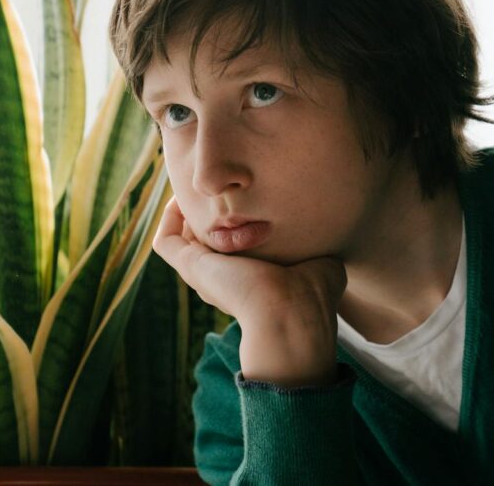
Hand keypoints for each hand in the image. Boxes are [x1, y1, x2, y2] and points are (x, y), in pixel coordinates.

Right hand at [153, 196, 346, 385]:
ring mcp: (206, 274)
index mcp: (253, 279)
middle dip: (211, 212)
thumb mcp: (322, 262)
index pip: (237, 247)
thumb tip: (326, 233)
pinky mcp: (191, 267)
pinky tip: (183, 196)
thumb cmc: (313, 292)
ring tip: (196, 183)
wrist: (291, 309)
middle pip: (206, 241)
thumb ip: (317, 245)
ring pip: (183, 241)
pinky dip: (170, 217)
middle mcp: (226, 278)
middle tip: (219, 185)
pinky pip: (166, 241)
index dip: (238, 222)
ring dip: (188, 212)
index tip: (249, 195)